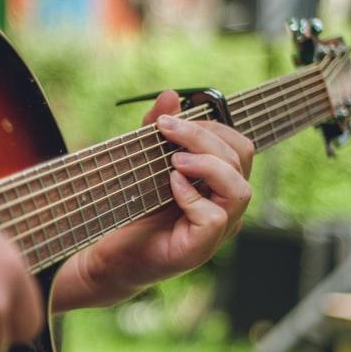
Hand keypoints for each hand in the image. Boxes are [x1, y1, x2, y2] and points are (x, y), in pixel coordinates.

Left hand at [51, 90, 253, 311]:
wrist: (108, 256)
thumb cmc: (131, 211)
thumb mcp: (143, 163)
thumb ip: (157, 131)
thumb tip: (170, 95)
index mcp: (218, 183)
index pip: (239, 146)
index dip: (212, 126)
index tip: (170, 121)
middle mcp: (225, 206)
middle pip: (241, 159)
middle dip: (203, 137)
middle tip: (165, 132)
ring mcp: (217, 231)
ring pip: (239, 189)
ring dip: (206, 165)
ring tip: (172, 161)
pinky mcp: (200, 249)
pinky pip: (216, 218)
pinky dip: (193, 197)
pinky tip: (170, 186)